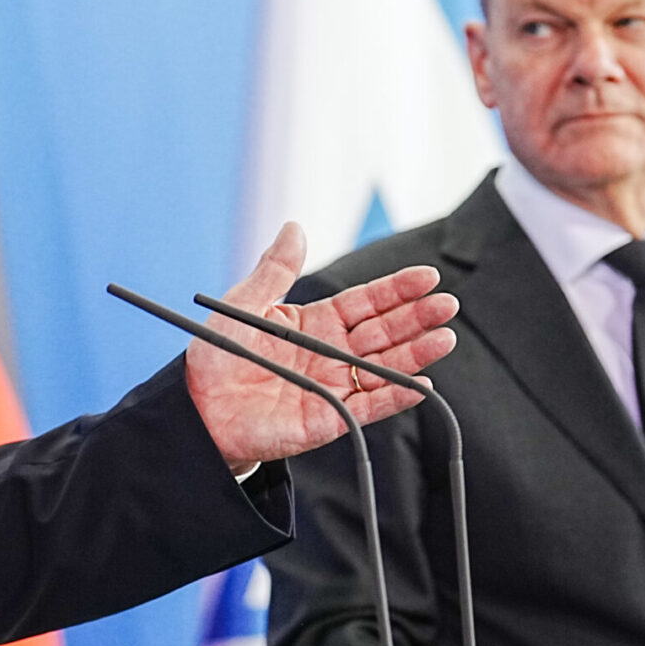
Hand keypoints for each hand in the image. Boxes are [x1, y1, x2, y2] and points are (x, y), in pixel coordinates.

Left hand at [186, 222, 458, 467]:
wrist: (198, 408)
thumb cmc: (218, 355)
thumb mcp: (245, 304)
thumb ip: (275, 270)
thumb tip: (295, 227)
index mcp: (316, 322)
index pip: (366, 302)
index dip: (397, 290)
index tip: (427, 276)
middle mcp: (332, 353)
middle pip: (384, 332)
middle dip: (416, 318)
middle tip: (447, 304)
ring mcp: (333, 386)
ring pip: (384, 367)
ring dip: (416, 354)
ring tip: (445, 338)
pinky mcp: (329, 419)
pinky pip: (368, 406)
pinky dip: (394, 396)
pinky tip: (421, 384)